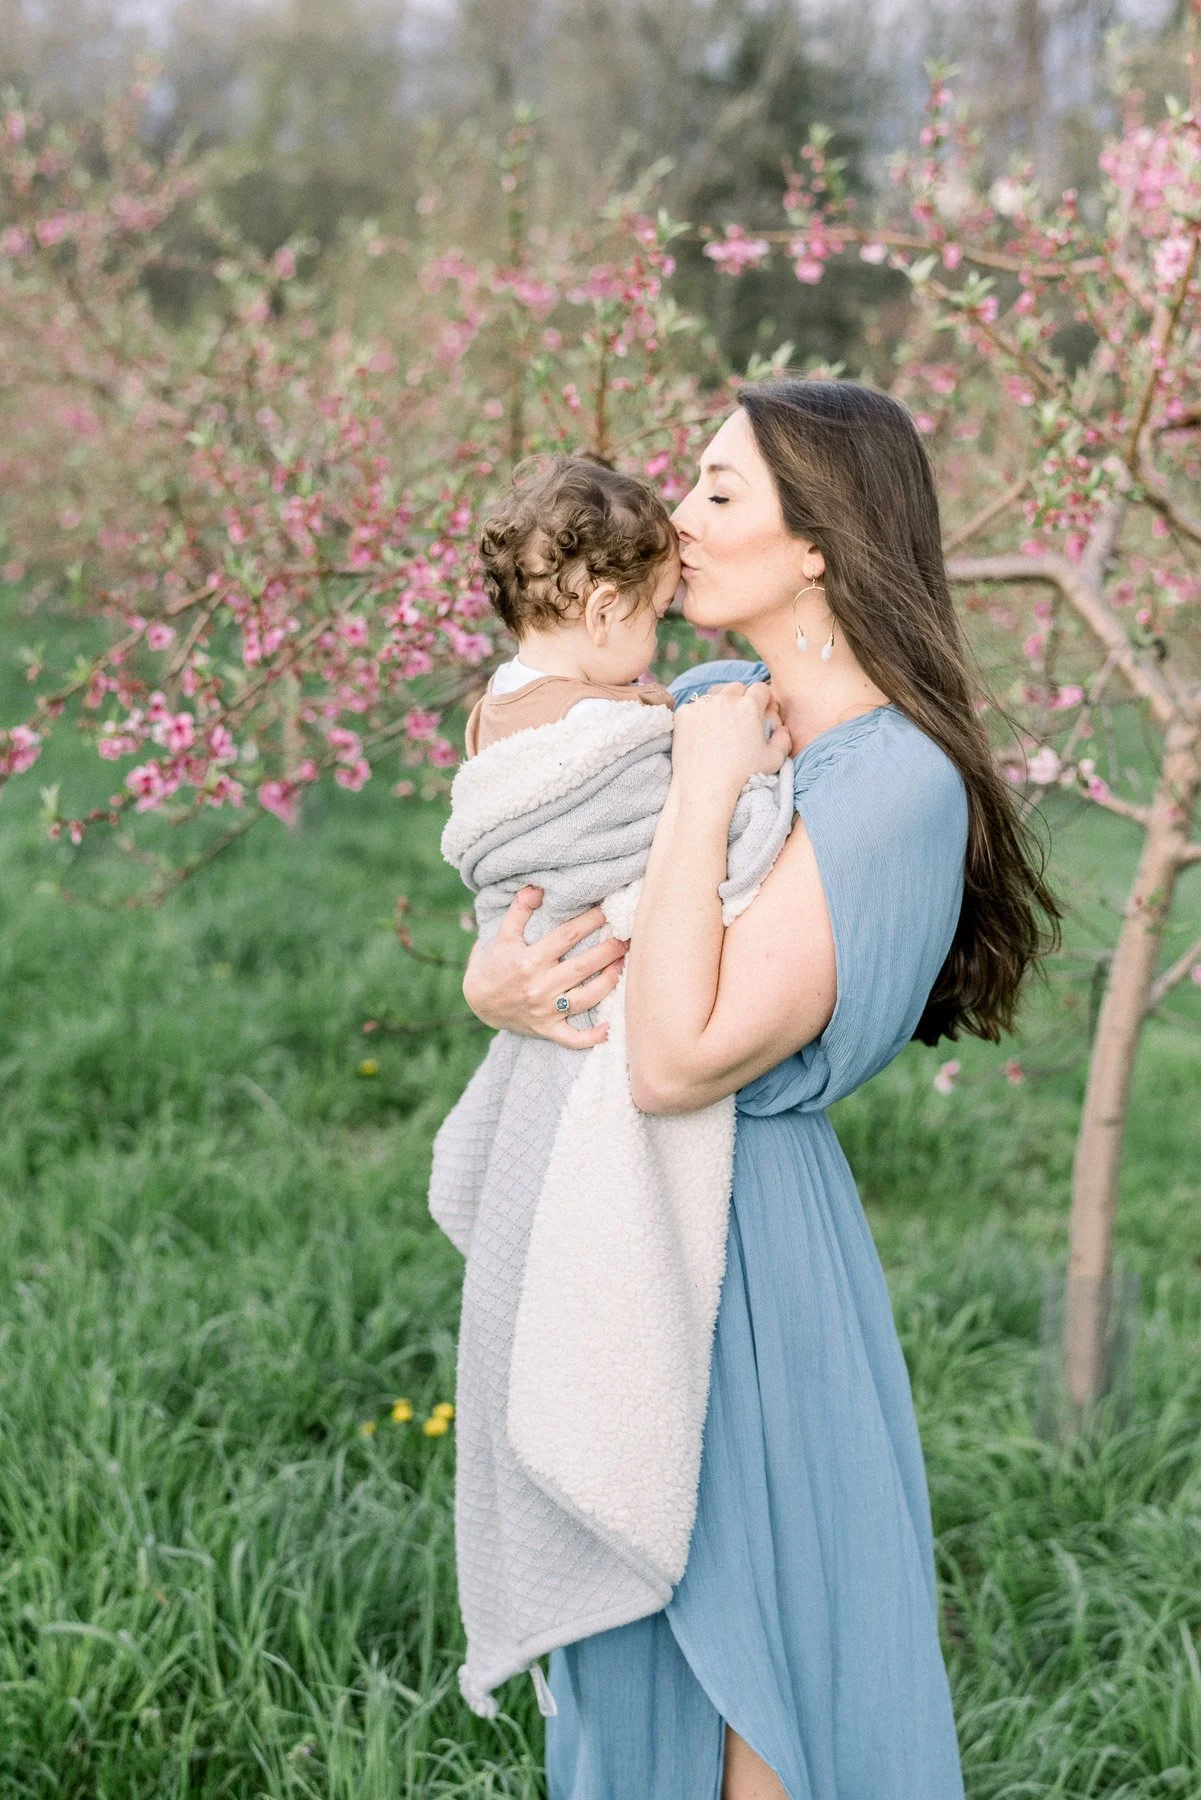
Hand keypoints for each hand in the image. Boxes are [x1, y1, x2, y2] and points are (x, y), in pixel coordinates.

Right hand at [462, 885, 627, 1047]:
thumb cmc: (494, 964)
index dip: (590, 921)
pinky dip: (592, 1037)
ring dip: (609, 982)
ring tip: (625, 965)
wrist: (477, 1002)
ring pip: (585, 999)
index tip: (608, 910)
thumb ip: (519, 910)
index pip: (567, 936)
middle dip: (609, 950)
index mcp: (528, 960)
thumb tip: (538, 887)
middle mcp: (538, 986)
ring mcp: (544, 1011)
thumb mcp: (502, 935)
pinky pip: (572, 1039)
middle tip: (628, 936)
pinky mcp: (546, 1030)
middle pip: (582, 966)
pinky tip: (612, 1028)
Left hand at [670, 681, 791, 809]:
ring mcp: (702, 705)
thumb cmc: (743, 775)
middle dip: (741, 698)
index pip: (760, 688)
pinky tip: (702, 733)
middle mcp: (725, 699)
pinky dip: (699, 716)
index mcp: (749, 706)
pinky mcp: (683, 713)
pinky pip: (694, 707)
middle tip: (740, 718)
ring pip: (714, 694)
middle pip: (736, 688)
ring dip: (720, 703)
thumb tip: (782, 729)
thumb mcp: (774, 760)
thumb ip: (784, 739)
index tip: (761, 709)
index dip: (763, 698)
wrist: (706, 788)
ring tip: (721, 723)